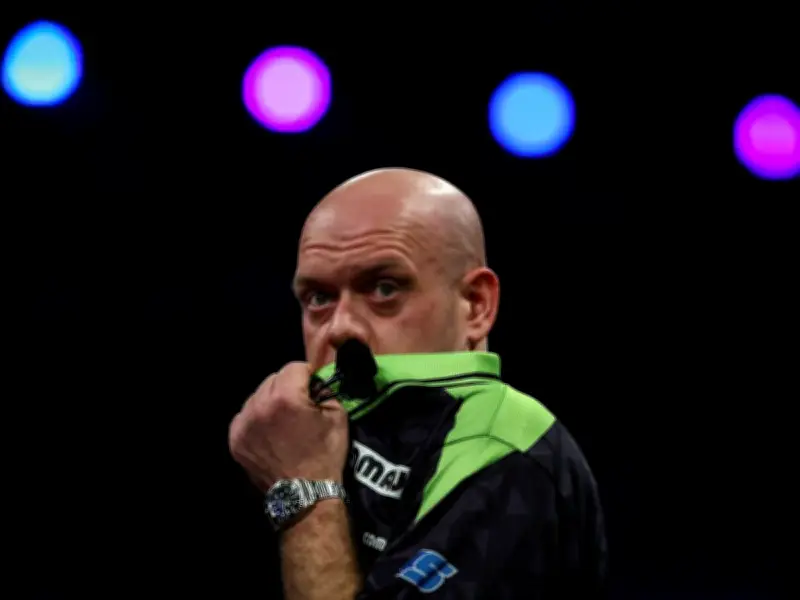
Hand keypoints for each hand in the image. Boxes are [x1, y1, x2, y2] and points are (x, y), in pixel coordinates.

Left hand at [229, 361, 349, 490]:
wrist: (305, 496)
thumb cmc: (325, 455)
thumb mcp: (337, 417)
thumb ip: (325, 391)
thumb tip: (316, 383)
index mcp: (285, 397)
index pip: (294, 367)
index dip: (307, 375)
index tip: (314, 387)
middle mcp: (259, 406)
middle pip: (273, 379)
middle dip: (288, 386)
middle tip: (300, 404)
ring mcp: (243, 424)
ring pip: (257, 396)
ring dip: (271, 401)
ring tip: (284, 420)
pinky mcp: (235, 439)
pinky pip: (246, 416)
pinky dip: (258, 418)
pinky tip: (270, 432)